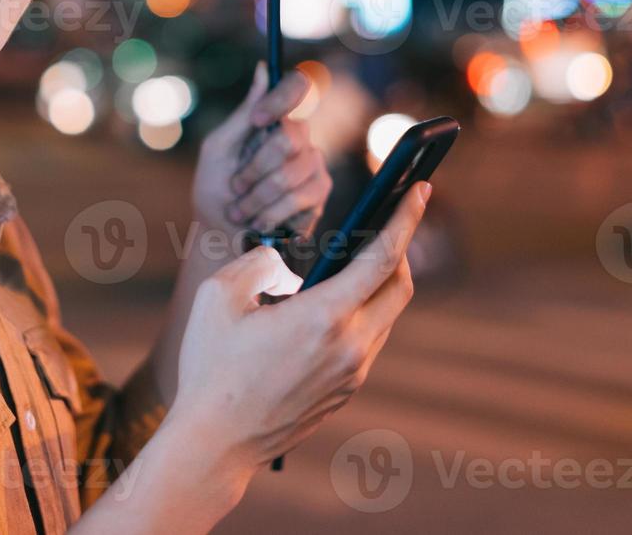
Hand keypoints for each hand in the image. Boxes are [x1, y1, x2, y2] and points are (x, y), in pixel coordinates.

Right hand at [165, 181, 429, 477]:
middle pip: (400, 286)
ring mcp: (352, 373)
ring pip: (387, 315)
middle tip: (390, 219)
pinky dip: (364, 310)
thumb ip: (258, 262)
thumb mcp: (218, 296)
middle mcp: (350, 346)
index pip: (384, 257)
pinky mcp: (346, 391)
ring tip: (356, 257)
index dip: (406, 217)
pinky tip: (335, 301)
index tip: (420, 188)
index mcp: (324, 317)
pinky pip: (369, 339)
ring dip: (380, 282)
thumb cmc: (211, 367)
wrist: (216, 443)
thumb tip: (284, 260)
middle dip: (401, 246)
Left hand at [191, 62, 331, 237]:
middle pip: (287, 139)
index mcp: (275, 120)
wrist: (223, 234)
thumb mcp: (219, 148)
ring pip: (289, 175)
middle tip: (235, 187)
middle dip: (252, 170)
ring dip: (256, 199)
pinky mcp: (320, 195)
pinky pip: (298, 200)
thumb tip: (263, 69)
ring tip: (241, 211)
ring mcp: (314, 166)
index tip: (259, 120)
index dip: (281, 99)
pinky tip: (261, 222)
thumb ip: (243, 115)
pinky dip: (270, 214)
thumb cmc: (216, 187)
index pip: (296, 87)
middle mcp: (300, 138)